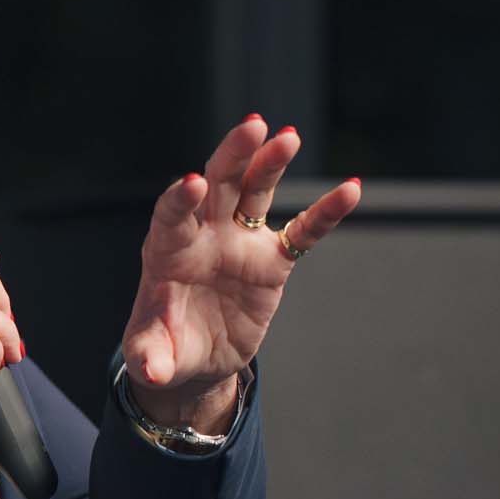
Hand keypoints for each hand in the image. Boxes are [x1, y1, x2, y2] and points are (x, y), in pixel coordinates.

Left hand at [119, 119, 360, 424]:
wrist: (196, 354)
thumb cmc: (166, 346)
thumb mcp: (154, 354)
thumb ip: (151, 358)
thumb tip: (149, 372)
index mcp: (168, 251)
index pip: (172, 216)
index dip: (180, 200)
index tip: (192, 183)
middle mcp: (204, 235)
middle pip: (218, 185)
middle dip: (232, 156)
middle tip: (252, 126)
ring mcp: (240, 242)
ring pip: (256, 193)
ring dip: (271, 163)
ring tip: (287, 137)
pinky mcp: (272, 260)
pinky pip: (302, 232)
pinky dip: (325, 213)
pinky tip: (350, 189)